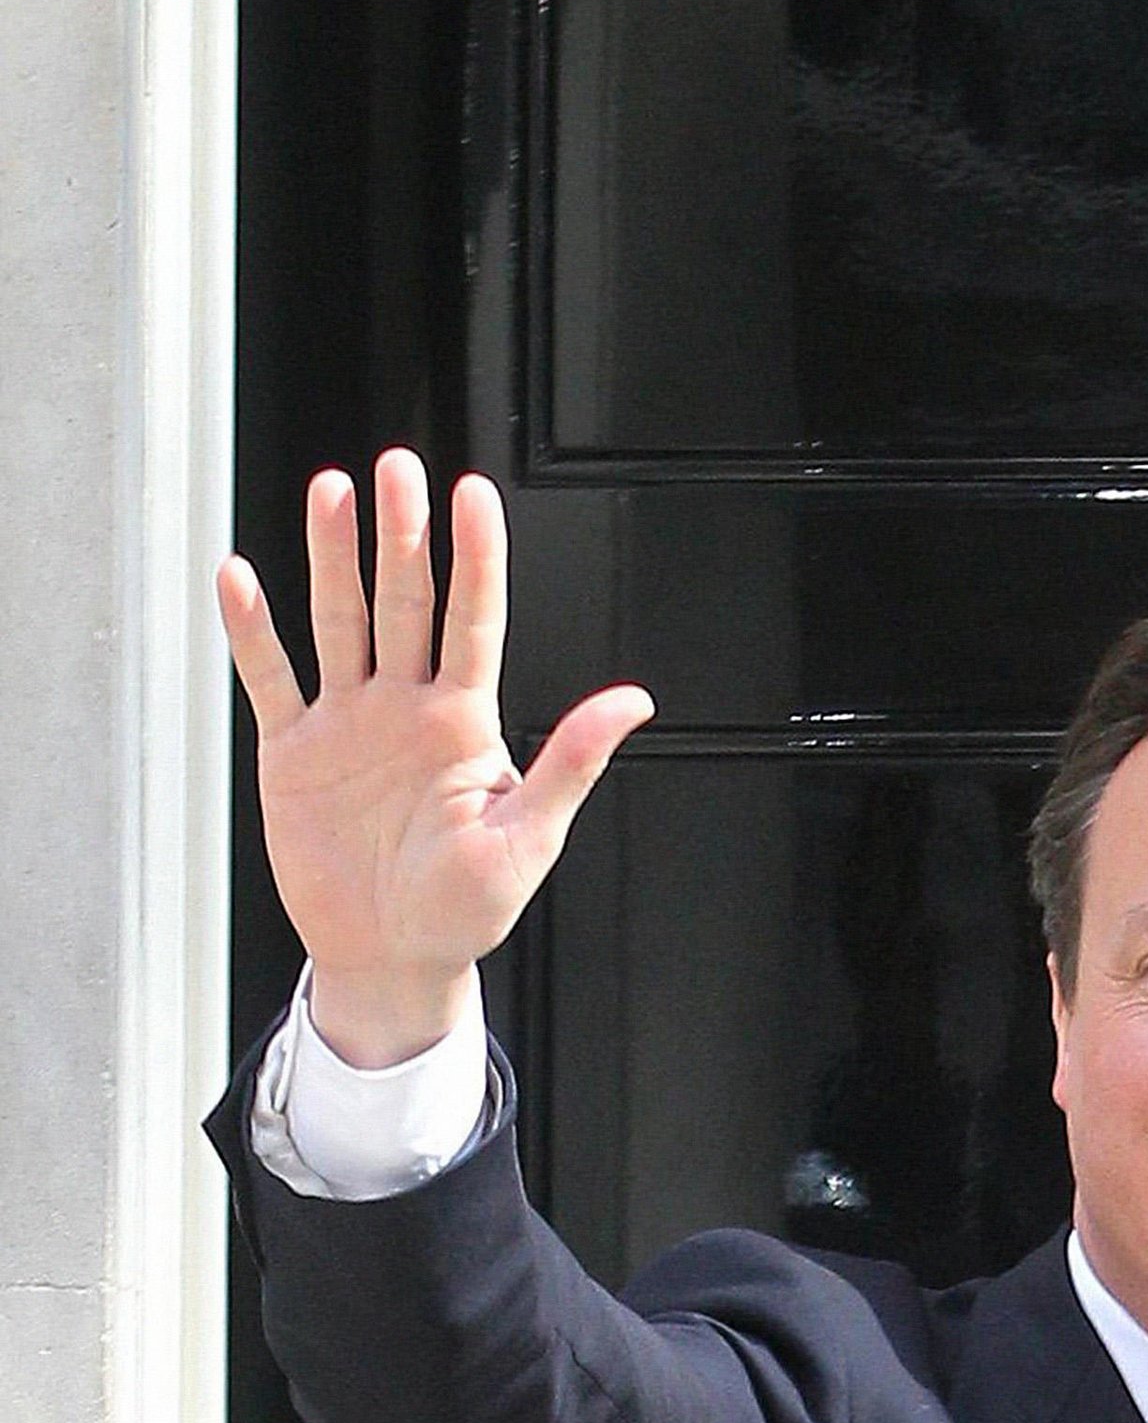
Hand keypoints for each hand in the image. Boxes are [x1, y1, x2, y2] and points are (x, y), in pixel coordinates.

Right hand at [216, 452, 652, 1065]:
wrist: (394, 955)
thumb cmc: (469, 906)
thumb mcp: (530, 837)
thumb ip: (572, 761)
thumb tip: (633, 701)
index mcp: (468, 721)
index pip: (474, 619)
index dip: (475, 555)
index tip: (474, 492)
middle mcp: (408, 706)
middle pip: (406, 601)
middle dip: (401, 533)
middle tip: (396, 466)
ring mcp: (349, 722)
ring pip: (341, 621)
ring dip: (332, 557)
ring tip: (330, 490)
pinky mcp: (294, 752)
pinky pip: (271, 679)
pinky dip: (253, 631)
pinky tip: (240, 577)